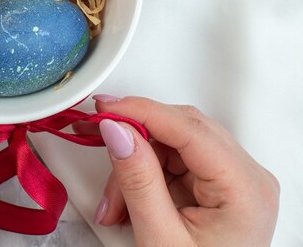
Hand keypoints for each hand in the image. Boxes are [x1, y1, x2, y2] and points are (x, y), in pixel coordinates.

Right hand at [77, 96, 279, 246]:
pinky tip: (127, 202)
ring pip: (171, 146)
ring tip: (114, 205)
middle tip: (97, 141)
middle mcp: (245, 177)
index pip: (189, 128)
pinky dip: (143, 178)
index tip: (105, 108)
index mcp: (244, 188)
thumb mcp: (160, 237)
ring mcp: (231, 181)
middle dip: (134, 146)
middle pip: (179, 132)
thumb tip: (117, 130)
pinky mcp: (214, 188)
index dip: (142, 111)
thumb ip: (137, 179)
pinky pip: (172, 164)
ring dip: (134, 168)